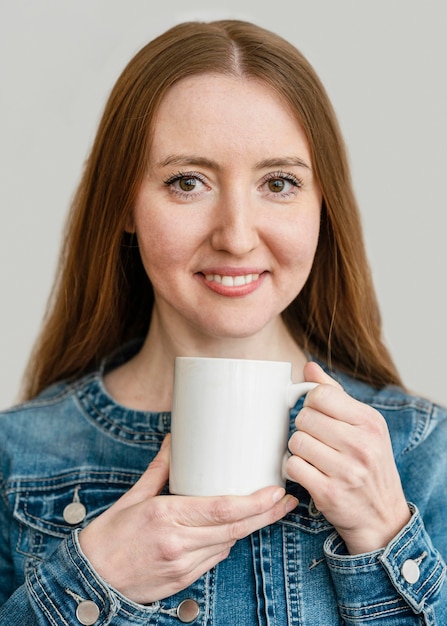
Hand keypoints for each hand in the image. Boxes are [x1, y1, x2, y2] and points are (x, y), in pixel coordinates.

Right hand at [79, 435, 296, 603]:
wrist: (92, 579)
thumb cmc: (109, 537)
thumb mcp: (133, 498)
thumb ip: (160, 470)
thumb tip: (174, 441)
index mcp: (165, 517)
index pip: (221, 511)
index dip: (254, 503)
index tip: (275, 492)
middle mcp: (178, 542)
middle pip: (234, 529)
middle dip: (265, 515)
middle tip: (286, 501)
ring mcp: (182, 565)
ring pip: (228, 545)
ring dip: (249, 528)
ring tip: (268, 510)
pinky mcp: (184, 580)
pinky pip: (215, 558)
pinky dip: (227, 543)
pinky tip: (233, 530)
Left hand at [286, 362, 410, 553]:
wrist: (382, 516)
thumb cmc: (368, 464)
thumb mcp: (362, 426)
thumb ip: (335, 394)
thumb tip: (309, 367)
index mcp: (370, 422)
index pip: (320, 394)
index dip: (311, 404)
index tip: (318, 416)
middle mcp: (362, 445)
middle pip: (304, 417)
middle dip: (304, 428)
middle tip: (316, 440)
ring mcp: (346, 470)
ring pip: (296, 441)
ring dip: (298, 450)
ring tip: (313, 457)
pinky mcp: (329, 493)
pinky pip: (293, 467)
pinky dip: (294, 469)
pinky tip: (307, 472)